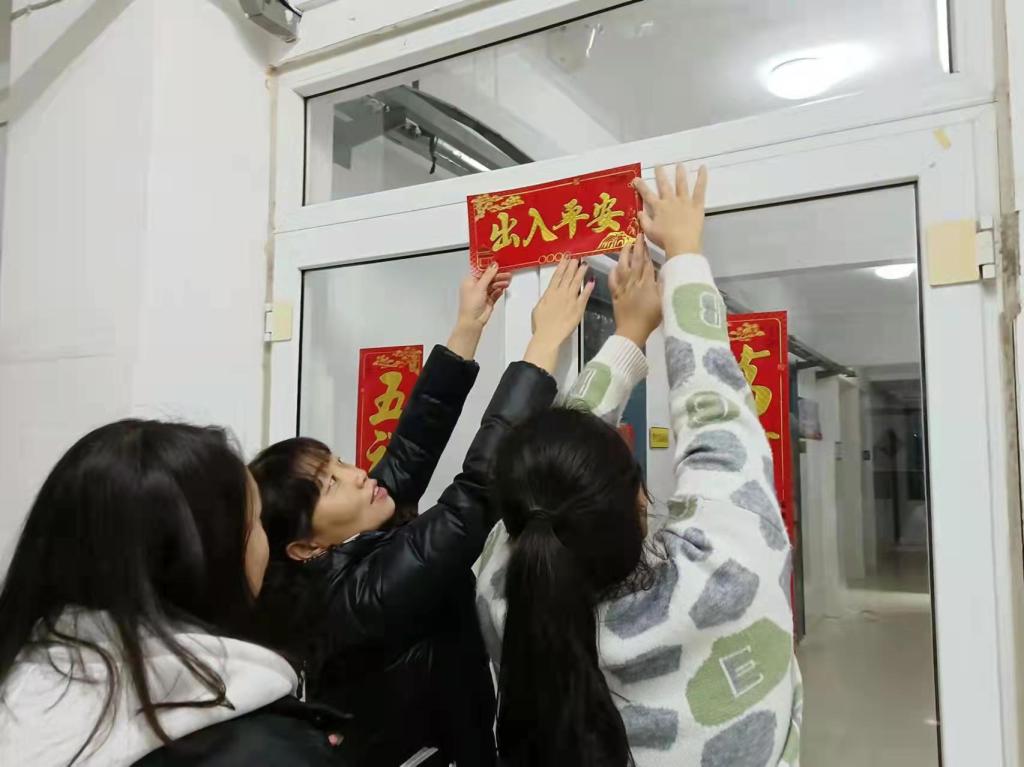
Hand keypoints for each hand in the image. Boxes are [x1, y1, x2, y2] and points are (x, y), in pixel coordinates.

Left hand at [447, 264, 510, 358]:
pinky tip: (503, 288)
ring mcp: (483, 293)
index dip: (489, 267)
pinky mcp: (488, 300)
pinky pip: (496, 293)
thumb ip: (488, 275)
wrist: (473, 321)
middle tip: (507, 273)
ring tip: (507, 281)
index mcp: (470, 281)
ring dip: (500, 283)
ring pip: (493, 285)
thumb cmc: (470, 306)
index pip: (481, 270)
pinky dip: (499, 290)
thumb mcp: (479, 287)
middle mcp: (476, 286)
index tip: (498, 263)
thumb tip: (493, 265)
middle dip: (498, 275)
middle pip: (489, 278)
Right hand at [524, 258, 594, 373]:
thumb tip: (548, 295)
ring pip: (576, 282)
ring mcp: (570, 299)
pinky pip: (584, 295)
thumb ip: (545, 299)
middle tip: (577, 257)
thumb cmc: (541, 325)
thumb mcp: (538, 308)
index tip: (565, 257)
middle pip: (568, 276)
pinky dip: (588, 287)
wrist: (548, 335)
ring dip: (581, 272)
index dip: (562, 265)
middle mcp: (561, 293)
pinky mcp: (578, 308)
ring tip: (585, 264)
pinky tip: (592, 280)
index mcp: (550, 293)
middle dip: (573, 265)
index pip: (557, 275)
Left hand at [610, 237, 660, 347]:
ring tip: (625, 246)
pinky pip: (612, 281)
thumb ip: (662, 287)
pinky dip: (613, 273)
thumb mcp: (663, 302)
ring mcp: (623, 288)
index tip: (645, 240)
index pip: (647, 264)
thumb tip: (662, 274)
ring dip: (623, 256)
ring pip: (622, 268)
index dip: (646, 251)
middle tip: (636, 236)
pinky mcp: (615, 295)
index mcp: (647, 284)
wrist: (632, 331)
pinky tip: (614, 267)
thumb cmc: (651, 319)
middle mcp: (634, 283)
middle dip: (636, 248)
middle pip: (635, 262)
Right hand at [634, 164, 707, 258]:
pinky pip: (700, 189)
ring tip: (679, 165)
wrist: (681, 244)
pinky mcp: (696, 205)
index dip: (641, 186)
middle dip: (660, 174)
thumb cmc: (664, 240)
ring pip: (682, 184)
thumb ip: (644, 220)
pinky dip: (702, 178)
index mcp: (659, 207)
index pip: (647, 194)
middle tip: (658, 165)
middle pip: (664, 185)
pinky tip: (703, 168)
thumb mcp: (649, 231)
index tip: (636, 179)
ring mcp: (684, 201)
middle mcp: (671, 201)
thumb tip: (639, 212)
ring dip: (680, 173)